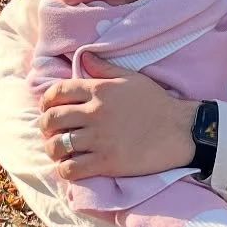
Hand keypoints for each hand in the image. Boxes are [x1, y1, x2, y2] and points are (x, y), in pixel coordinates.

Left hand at [40, 52, 195, 180]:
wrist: (181, 131)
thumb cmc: (158, 103)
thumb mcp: (131, 78)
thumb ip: (105, 69)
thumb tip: (85, 58)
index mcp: (99, 90)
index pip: (56, 93)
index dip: (46, 102)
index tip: (48, 110)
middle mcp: (95, 113)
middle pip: (51, 120)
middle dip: (45, 127)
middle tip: (51, 133)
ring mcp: (99, 139)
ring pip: (58, 145)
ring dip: (53, 149)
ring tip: (59, 152)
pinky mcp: (107, 163)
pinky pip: (71, 168)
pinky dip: (65, 169)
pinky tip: (71, 167)